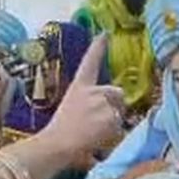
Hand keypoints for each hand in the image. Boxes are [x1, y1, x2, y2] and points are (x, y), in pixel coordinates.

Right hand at [40, 35, 125, 153]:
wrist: (57, 144)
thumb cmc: (59, 132)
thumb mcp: (71, 109)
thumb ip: (88, 104)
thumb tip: (104, 111)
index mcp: (79, 87)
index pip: (90, 62)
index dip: (97, 47)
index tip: (105, 33)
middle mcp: (93, 91)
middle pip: (117, 93)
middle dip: (114, 106)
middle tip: (98, 124)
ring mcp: (103, 102)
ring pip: (120, 112)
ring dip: (114, 122)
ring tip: (95, 134)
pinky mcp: (111, 116)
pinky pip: (121, 127)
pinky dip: (114, 135)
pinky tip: (99, 139)